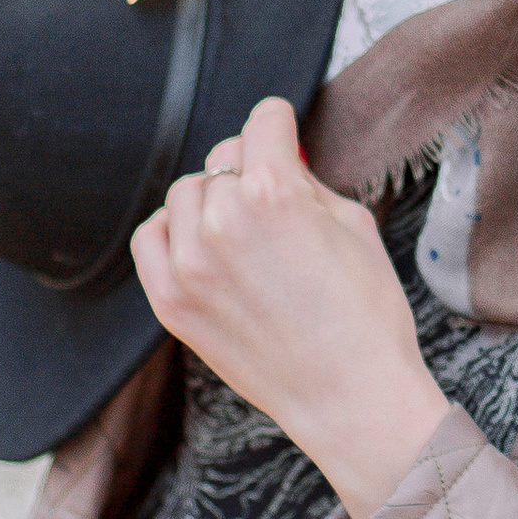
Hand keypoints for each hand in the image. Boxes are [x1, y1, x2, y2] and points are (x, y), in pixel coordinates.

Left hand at [132, 98, 453, 518]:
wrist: (352, 396)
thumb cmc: (367, 315)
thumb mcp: (354, 225)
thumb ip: (308, 181)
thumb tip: (281, 158)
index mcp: (274, 193)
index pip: (263, 122)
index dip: (281, 123)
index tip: (282, 130)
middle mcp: (222, 222)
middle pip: (223, 157)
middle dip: (251, 169)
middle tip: (277, 200)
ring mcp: (189, 265)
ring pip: (185, 194)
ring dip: (212, 200)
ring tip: (244, 230)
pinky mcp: (171, 302)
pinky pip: (150, 239)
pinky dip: (171, 231)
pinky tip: (198, 243)